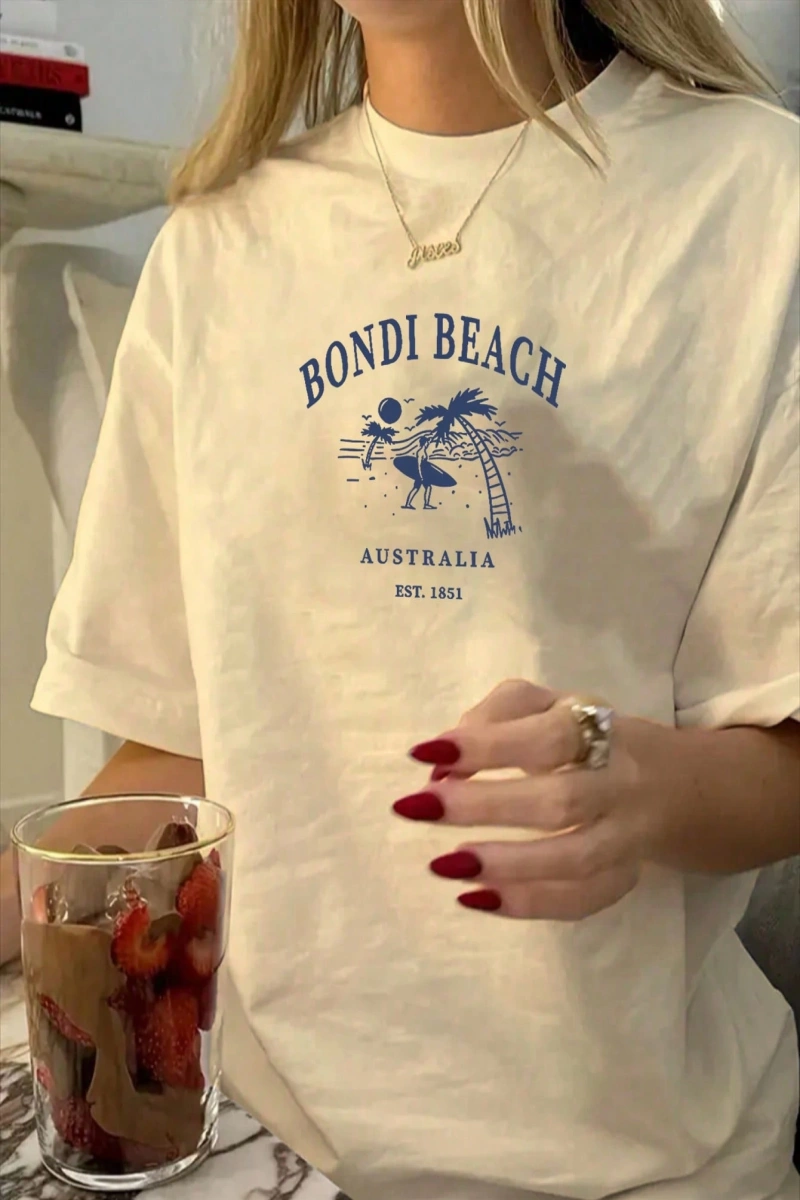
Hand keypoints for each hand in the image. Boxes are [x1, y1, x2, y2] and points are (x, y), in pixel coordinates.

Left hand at [393, 680, 674, 920]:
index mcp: (597, 727)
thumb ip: (494, 718)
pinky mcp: (625, 878)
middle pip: (561, 801)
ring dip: (507, 864)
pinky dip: (529, 903)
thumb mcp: (546, 706)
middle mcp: (620, 782)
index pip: (548, 736)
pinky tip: (476, 896)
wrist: (671, 784)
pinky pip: (581, 900)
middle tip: (419, 807)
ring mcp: (627, 836)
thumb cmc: (584, 737)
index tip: (425, 753)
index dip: (487, 745)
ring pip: (575, 859)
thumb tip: (445, 765)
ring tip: (443, 862)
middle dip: (485, 806)